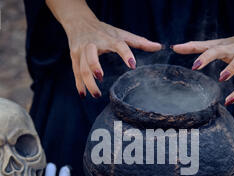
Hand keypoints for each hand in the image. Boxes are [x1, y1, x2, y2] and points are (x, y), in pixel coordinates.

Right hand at [46, 0, 161, 98]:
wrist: (79, 22)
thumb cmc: (104, 30)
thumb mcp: (121, 33)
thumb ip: (139, 42)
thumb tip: (159, 47)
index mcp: (108, 38)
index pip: (118, 45)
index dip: (125, 53)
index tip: (133, 65)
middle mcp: (92, 44)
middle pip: (90, 56)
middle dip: (94, 67)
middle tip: (101, 78)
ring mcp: (81, 51)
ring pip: (81, 68)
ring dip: (88, 82)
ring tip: (97, 95)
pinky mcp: (74, 57)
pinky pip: (75, 73)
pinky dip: (79, 85)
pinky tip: (84, 95)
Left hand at [172, 0, 233, 113]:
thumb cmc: (233, 42)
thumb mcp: (215, 43)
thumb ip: (195, 46)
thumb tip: (174, 47)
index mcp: (228, 47)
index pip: (215, 50)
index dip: (205, 57)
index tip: (195, 66)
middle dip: (231, 68)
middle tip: (221, 78)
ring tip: (228, 101)